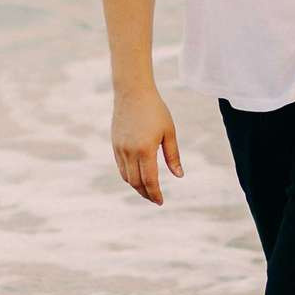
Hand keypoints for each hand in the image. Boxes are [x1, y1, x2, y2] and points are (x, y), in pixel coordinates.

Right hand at [113, 84, 182, 201]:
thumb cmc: (155, 110)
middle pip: (136, 182)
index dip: (155, 194)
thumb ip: (173, 156)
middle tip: (155, 199)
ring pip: (127, 177)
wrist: (132, 92)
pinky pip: (121, 167)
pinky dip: (129, 176)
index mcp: (146, 150)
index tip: (161, 202)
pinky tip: (138, 177)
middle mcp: (130, 152)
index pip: (150, 180)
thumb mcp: (169, 132)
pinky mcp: (115, 144)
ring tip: (147, 190)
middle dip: (146, 193)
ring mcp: (120, 148)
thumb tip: (179, 176)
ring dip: (136, 186)